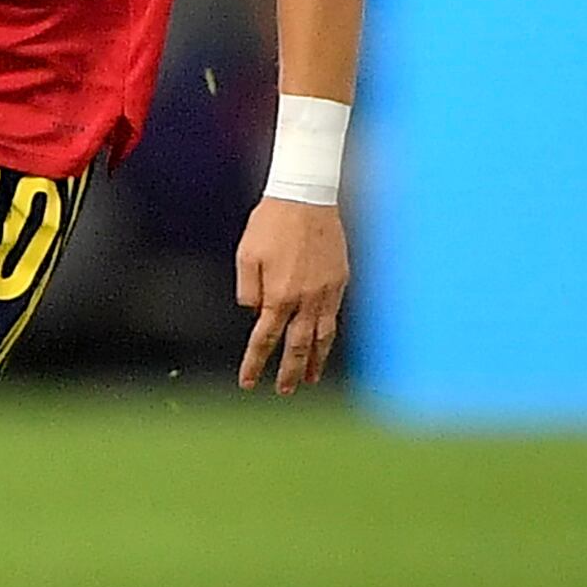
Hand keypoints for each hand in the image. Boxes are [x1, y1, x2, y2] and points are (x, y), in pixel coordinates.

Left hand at [234, 197, 347, 392]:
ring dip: (315, 362)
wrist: (306, 196)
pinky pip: (334, 316)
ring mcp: (326, 291)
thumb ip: (248, 289)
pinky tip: (324, 343)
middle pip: (297, 347)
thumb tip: (254, 313)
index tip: (249, 382)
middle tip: (284, 391)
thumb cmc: (272, 222)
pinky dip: (329, 336)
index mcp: (278, 295)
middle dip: (290, 373)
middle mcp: (305, 299)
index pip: (265, 339)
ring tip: (310, 379)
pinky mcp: (340, 280)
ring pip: (322, 337)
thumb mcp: (246, 254)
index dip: (256, 363)